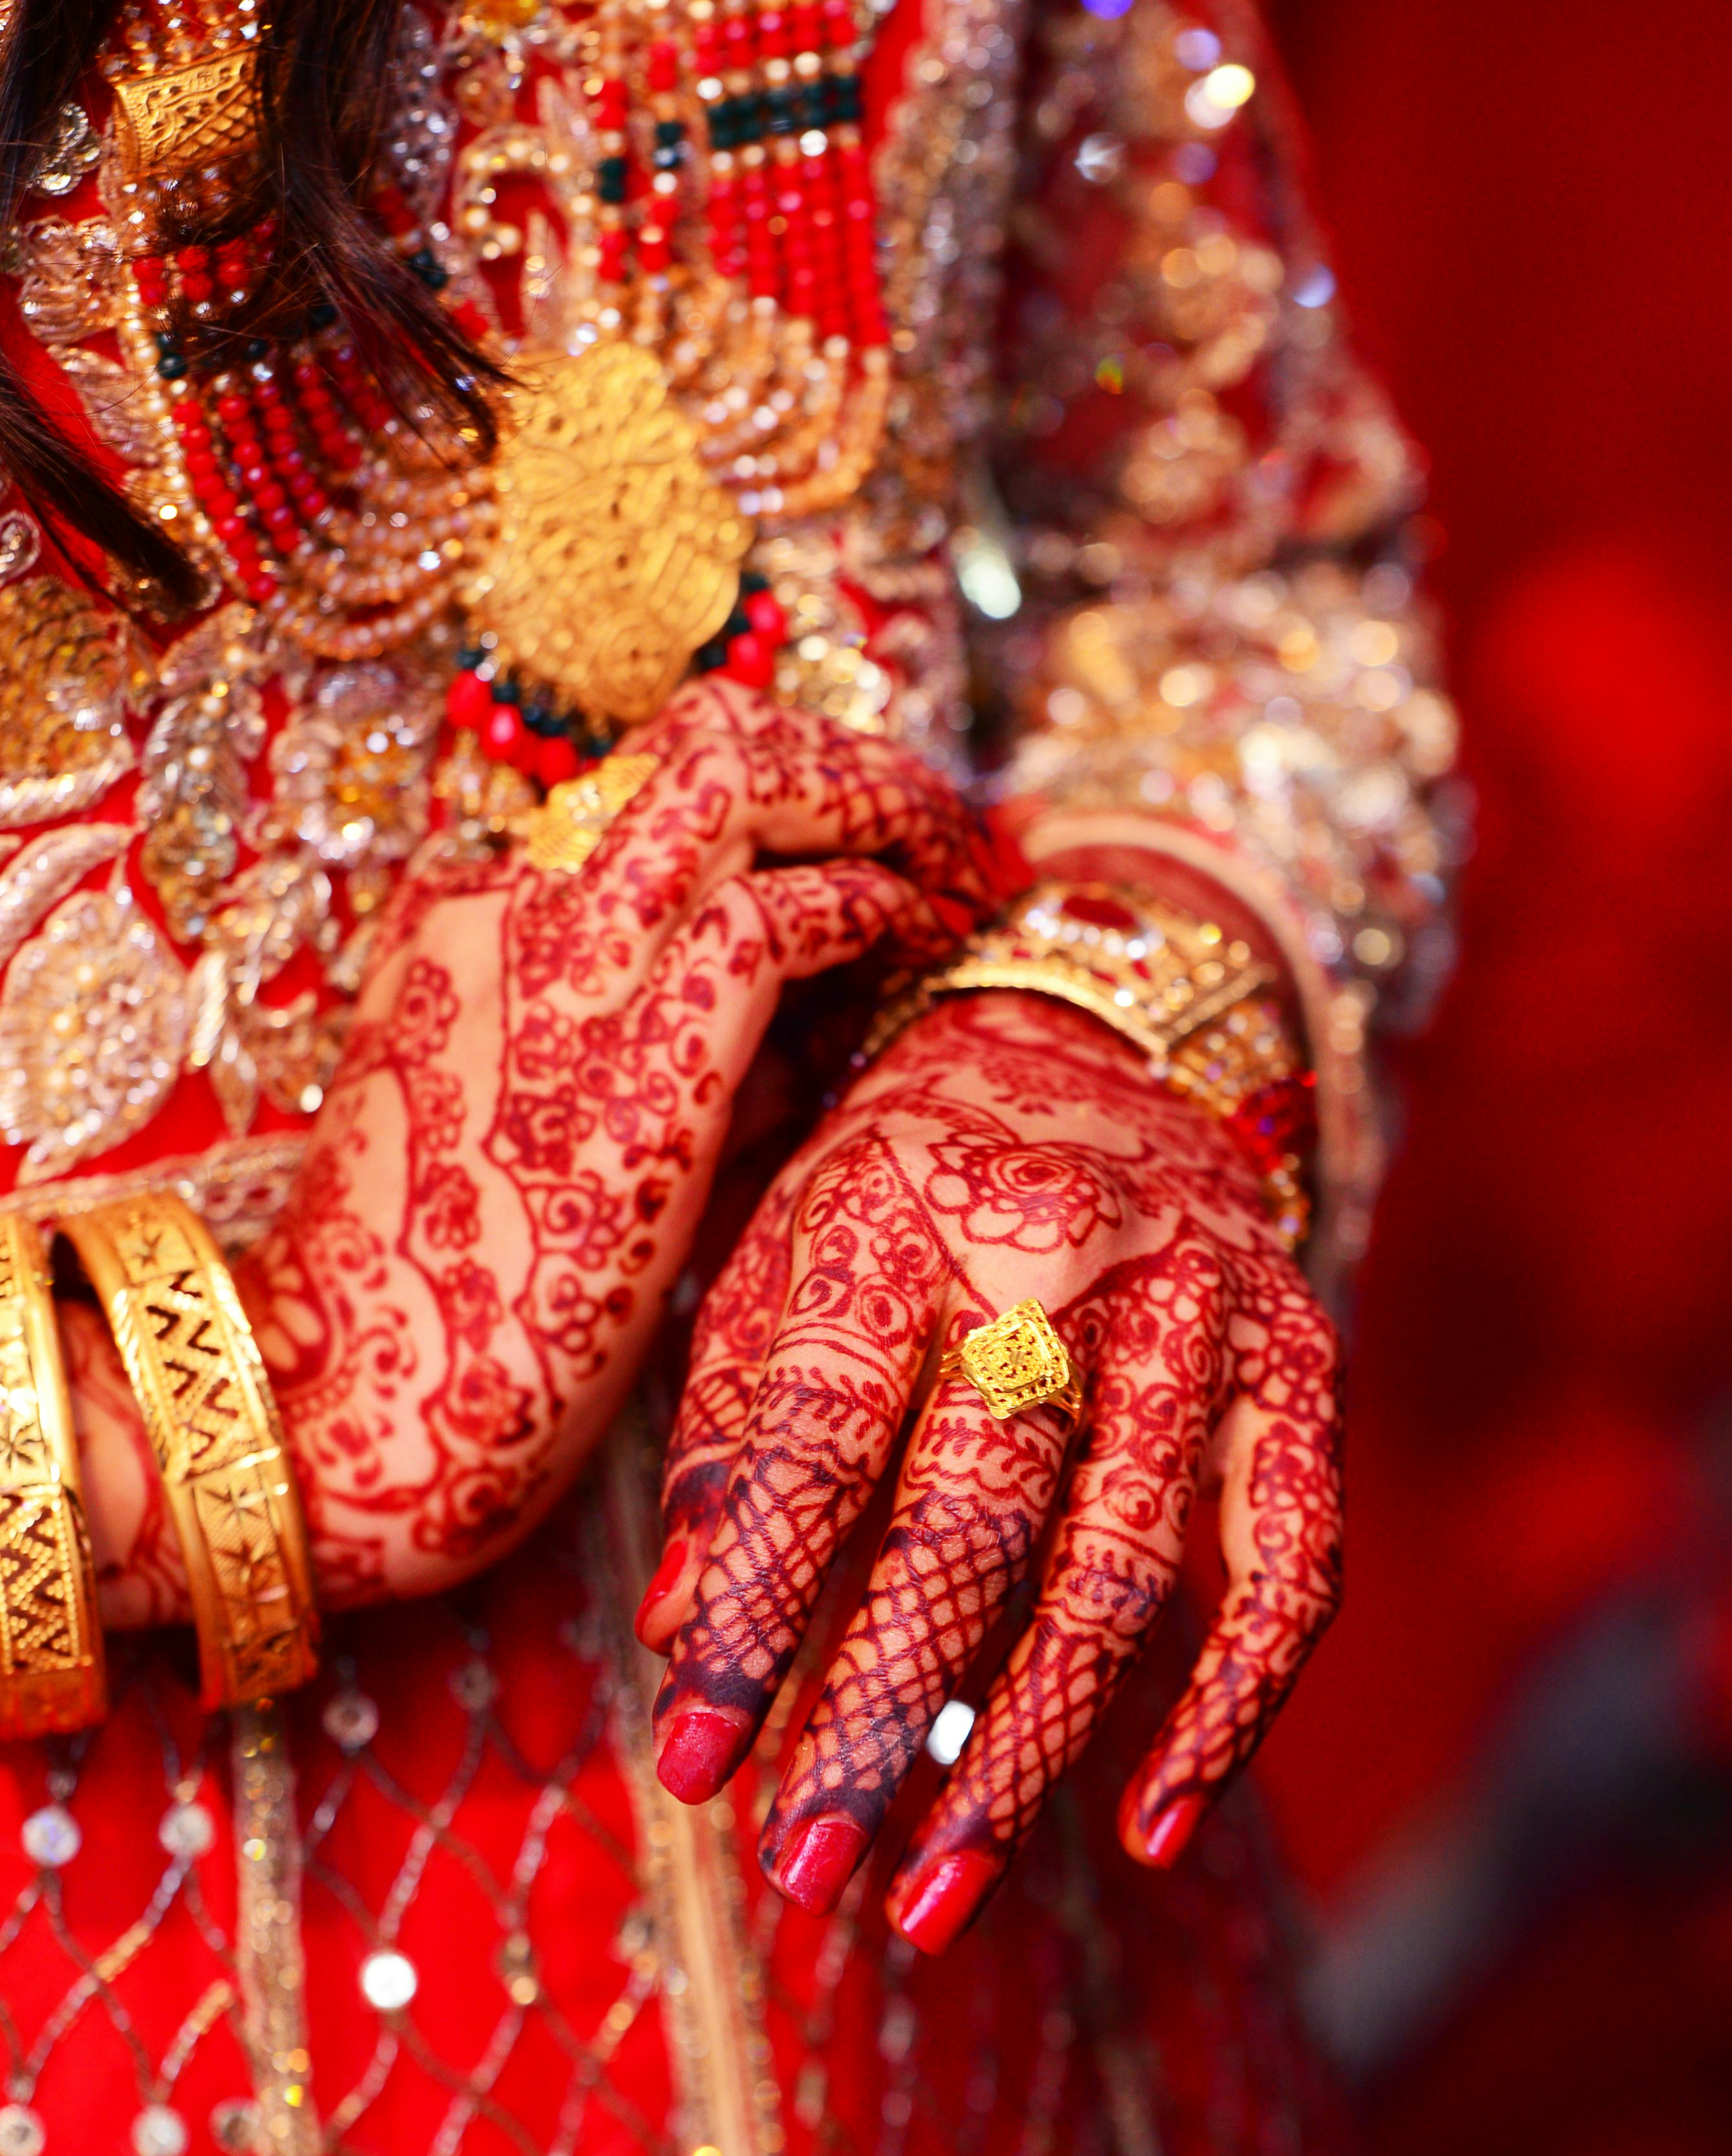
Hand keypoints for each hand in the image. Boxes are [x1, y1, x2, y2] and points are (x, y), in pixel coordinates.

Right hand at [77, 681, 1003, 1621]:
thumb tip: (808, 1029)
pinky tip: (914, 938)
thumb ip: (670, 1056)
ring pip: (745, 776)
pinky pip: (781, 912)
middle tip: (931, 817)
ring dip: (876, 802)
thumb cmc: (460, 1310)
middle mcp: (511, 898)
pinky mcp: (639, 1042)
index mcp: (469, 913)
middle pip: (705, 739)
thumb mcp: (556, 1135)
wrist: (356, 1417)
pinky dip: (868, 905)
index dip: (781, 800)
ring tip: (951, 857)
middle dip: (844, 759)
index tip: (860, 839)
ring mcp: (569, 953)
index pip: (650, 793)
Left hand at [642, 987, 1341, 1949]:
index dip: (750, 1617)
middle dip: (881, 1715)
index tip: (689, 1770)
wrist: (1093, 1045)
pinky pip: (1292, 1564)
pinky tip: (1153, 1827)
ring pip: (1121, 1570)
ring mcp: (1201, 1312)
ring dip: (1025, 1754)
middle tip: (807, 1875)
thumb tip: (681, 1635)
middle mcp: (1059, 1256)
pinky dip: (1231, 1708)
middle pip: (972, 1523)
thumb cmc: (901, 1183)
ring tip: (933, 1901)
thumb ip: (738, 1433)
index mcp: (896, 1214)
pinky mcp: (1304, 1362)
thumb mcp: (782, 1256)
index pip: (815, 1441)